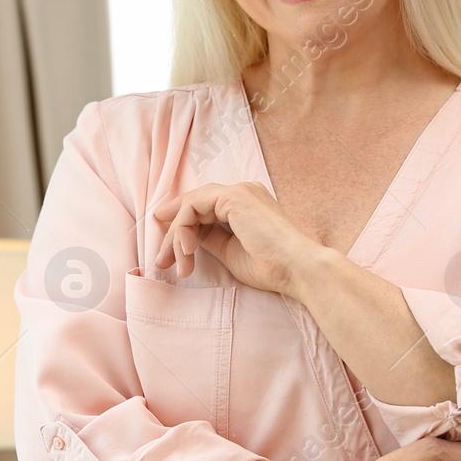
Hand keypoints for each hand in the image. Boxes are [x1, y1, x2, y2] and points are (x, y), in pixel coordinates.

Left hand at [150, 181, 324, 294]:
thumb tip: (188, 237)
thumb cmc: (272, 267)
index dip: (180, 226)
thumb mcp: (231, 252)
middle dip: (173, 235)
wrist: (298, 269)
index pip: (204, 207)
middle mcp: (242, 191)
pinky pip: (193, 206)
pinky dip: (183, 229)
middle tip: (162, 262)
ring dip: (176, 237)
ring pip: (190, 206)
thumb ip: (210, 239)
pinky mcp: (233, 197)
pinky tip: (185, 251)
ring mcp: (238, 191)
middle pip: (193, 205)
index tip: (165, 250)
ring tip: (175, 265)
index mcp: (246, 204)